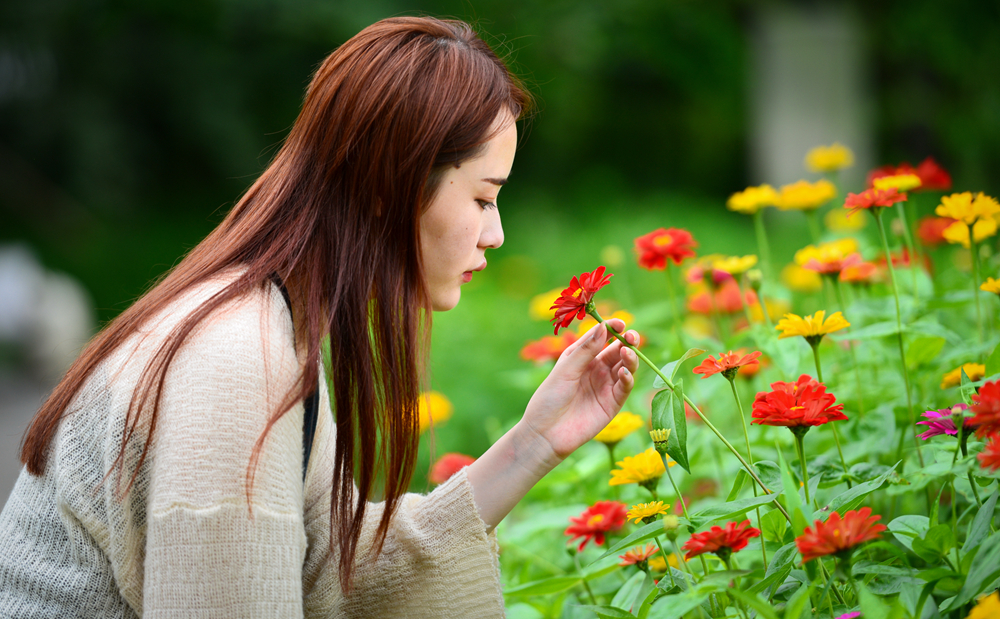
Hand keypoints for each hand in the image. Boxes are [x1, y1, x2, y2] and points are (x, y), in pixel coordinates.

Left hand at [518, 319, 639, 467]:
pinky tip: (623, 373)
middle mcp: (597, 369)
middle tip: (632, 336)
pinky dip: (627, 378)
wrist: (546, 433)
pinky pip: (624, 387)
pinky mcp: (612, 404)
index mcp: (583, 357)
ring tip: (627, 352)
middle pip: (618, 350)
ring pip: (625, 367)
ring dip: (630, 358)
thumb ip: (585, 350)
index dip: (612, 328)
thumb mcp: (565, 370)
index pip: (602, 337)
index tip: (620, 323)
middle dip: (628, 341)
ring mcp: (606, 386)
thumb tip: (603, 327)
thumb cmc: (549, 399)